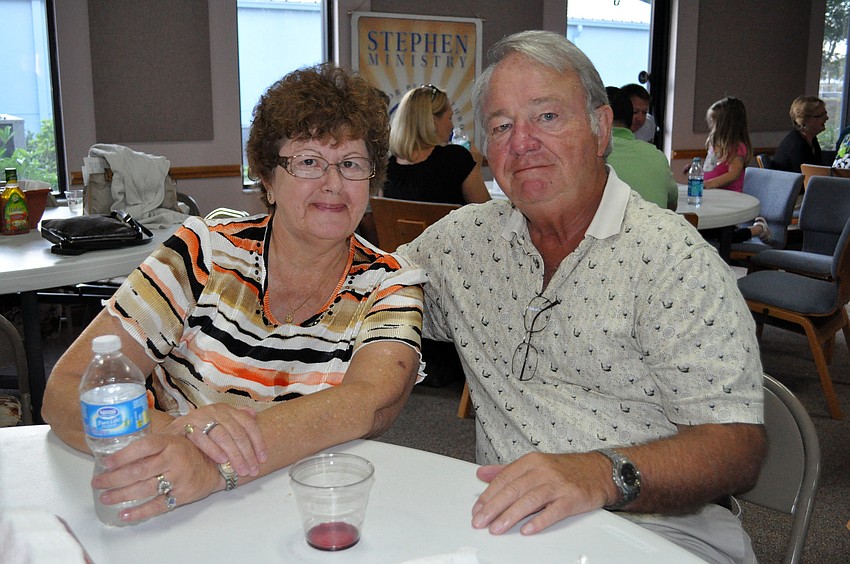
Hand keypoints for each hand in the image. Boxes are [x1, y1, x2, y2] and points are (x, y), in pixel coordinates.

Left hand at [92, 432, 219, 522]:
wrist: (215, 466)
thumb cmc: (188, 451)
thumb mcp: (173, 439)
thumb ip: (151, 444)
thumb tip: (118, 449)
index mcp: (170, 443)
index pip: (144, 446)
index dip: (124, 455)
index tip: (106, 463)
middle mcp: (174, 460)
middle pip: (140, 470)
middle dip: (115, 478)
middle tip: (98, 482)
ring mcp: (179, 479)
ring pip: (145, 489)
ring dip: (121, 495)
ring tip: (106, 497)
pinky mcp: (182, 495)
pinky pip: (157, 506)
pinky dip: (139, 512)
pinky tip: (124, 514)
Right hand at [167, 404, 266, 476]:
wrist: (167, 432)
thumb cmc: (198, 430)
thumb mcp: (219, 422)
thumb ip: (236, 419)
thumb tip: (254, 414)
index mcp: (226, 409)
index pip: (248, 424)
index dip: (258, 442)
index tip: (263, 459)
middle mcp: (214, 411)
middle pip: (237, 432)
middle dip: (247, 453)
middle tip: (252, 470)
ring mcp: (199, 417)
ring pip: (222, 435)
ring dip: (234, 454)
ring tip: (241, 469)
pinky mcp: (184, 427)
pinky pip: (201, 437)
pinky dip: (213, 449)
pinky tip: (222, 460)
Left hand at [471, 451, 611, 534]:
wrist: (598, 471)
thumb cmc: (564, 469)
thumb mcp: (534, 464)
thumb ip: (506, 470)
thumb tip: (482, 474)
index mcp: (531, 462)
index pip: (504, 479)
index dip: (488, 495)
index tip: (477, 509)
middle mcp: (543, 471)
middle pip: (514, 490)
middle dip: (494, 507)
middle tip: (480, 521)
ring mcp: (558, 484)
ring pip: (530, 500)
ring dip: (511, 516)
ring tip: (497, 528)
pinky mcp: (572, 498)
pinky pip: (554, 511)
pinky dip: (540, 520)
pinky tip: (528, 529)